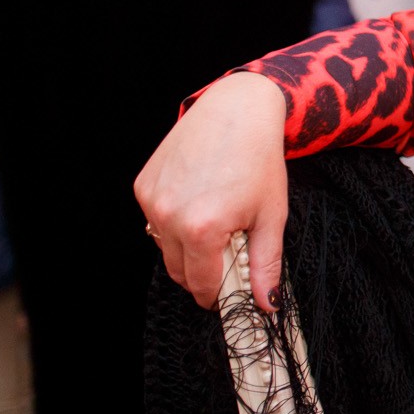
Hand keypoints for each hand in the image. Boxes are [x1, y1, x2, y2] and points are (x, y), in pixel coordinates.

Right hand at [134, 72, 290, 310]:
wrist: (237, 109)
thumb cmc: (259, 159)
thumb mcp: (271, 215)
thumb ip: (266, 263)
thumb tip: (266, 304)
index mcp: (202, 228)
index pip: (202, 285)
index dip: (218, 294)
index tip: (230, 292)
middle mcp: (169, 216)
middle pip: (180, 271)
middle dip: (203, 272)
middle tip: (228, 253)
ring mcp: (151, 200)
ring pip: (165, 247)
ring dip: (187, 247)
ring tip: (216, 220)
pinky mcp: (142, 185)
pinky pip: (156, 220)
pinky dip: (174, 221)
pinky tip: (198, 199)